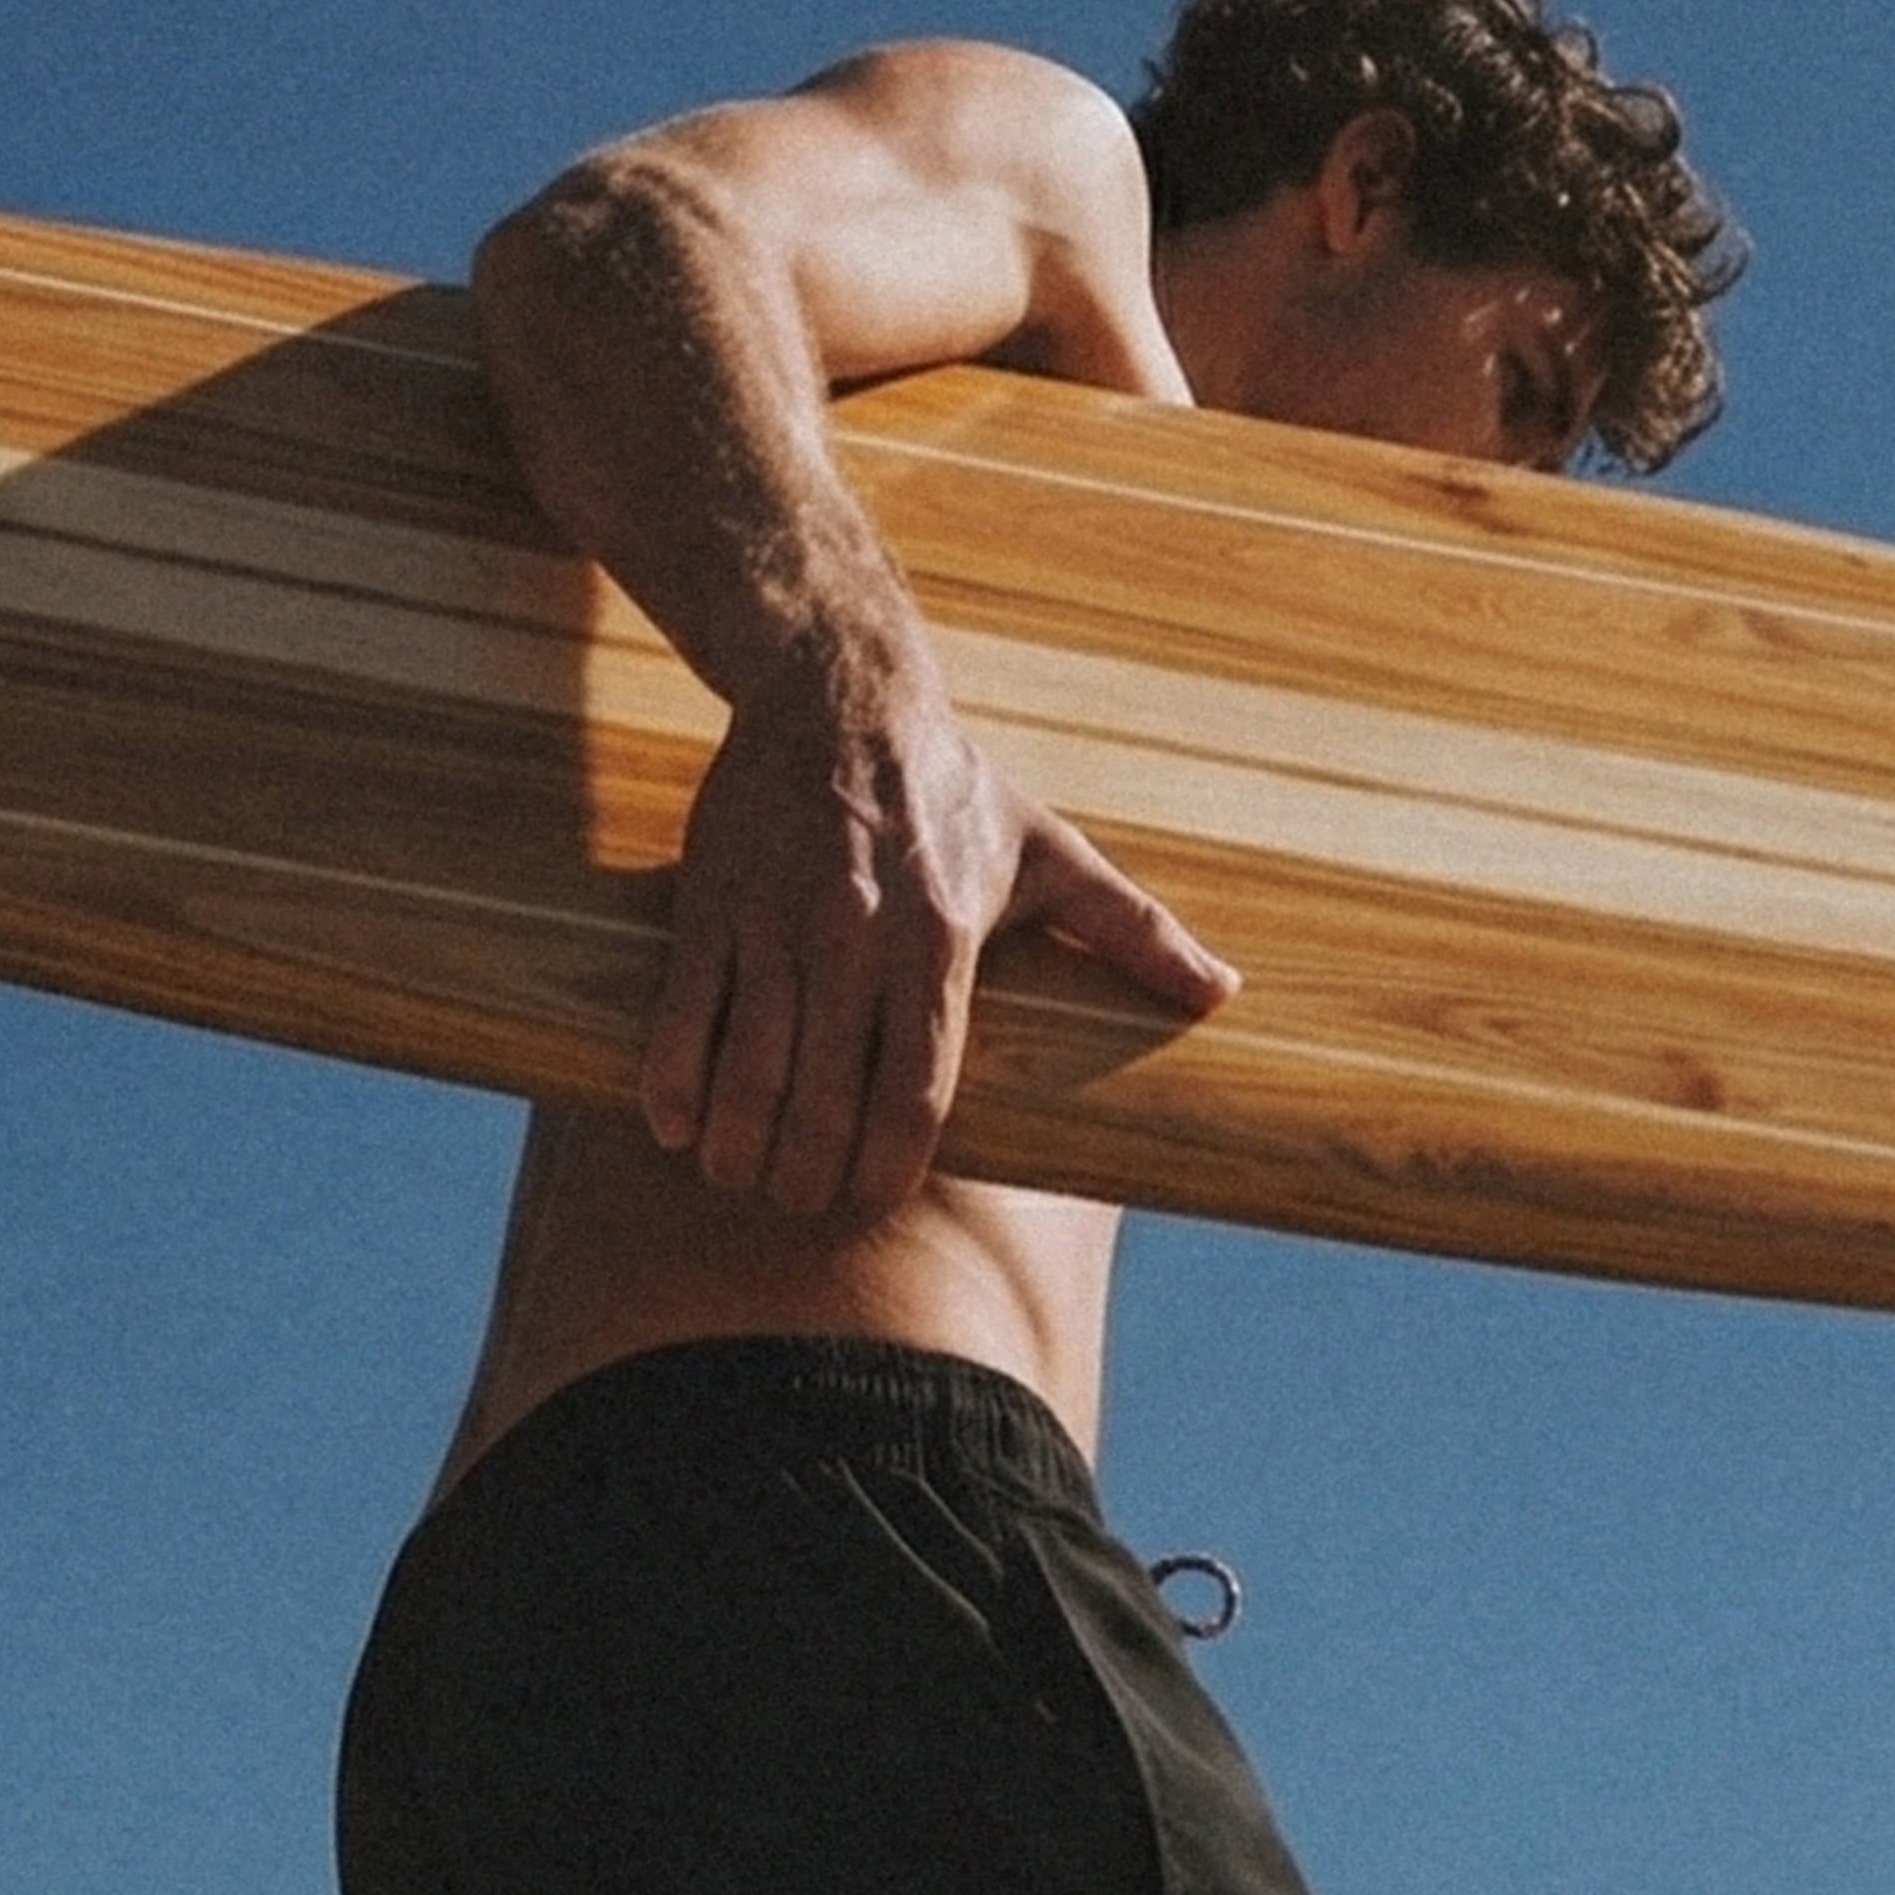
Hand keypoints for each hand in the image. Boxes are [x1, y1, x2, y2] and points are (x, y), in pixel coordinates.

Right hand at [640, 641, 1236, 1218]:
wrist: (839, 694)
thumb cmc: (955, 789)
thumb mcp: (1052, 852)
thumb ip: (1133, 933)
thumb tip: (1222, 994)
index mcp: (940, 941)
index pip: (917, 1092)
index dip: (890, 1165)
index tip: (875, 1196)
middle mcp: (855, 939)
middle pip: (824, 1103)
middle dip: (806, 1175)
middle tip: (802, 1200)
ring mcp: (775, 926)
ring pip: (748, 1074)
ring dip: (738, 1149)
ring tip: (740, 1176)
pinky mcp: (711, 906)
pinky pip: (682, 1021)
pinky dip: (673, 1088)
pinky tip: (678, 1126)